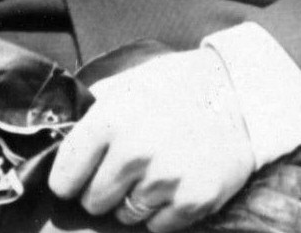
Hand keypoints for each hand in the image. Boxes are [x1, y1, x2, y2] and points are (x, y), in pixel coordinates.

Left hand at [47, 48, 254, 232]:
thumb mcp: (129, 82)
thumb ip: (95, 108)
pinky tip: (174, 182)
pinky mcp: (193, 201)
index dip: (68, 179)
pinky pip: (157, 227)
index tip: (76, 178)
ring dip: (134, 200)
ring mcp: (164, 180)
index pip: (64, 177)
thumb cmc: (177, 85)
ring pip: (126, 215)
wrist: (237, 92)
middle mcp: (134, 152)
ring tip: (154, 170)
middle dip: (103, 189)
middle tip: (124, 169)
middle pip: (93, 202)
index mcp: (110, 119)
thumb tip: (63, 132)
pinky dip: (162, 211)